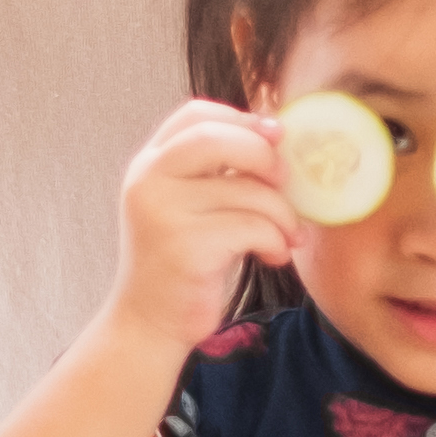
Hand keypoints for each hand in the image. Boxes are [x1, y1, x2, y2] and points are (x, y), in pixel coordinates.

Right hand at [114, 101, 299, 349]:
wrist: (150, 322)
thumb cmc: (183, 259)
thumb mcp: (189, 203)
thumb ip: (215, 169)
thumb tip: (275, 134)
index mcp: (149, 163)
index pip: (195, 114)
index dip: (241, 118)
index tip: (274, 136)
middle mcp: (148, 180)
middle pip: (217, 138)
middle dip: (264, 155)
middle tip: (286, 181)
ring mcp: (163, 213)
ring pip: (247, 190)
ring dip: (283, 213)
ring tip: (288, 235)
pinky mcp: (186, 248)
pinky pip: (253, 227)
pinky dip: (276, 240)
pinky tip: (274, 255)